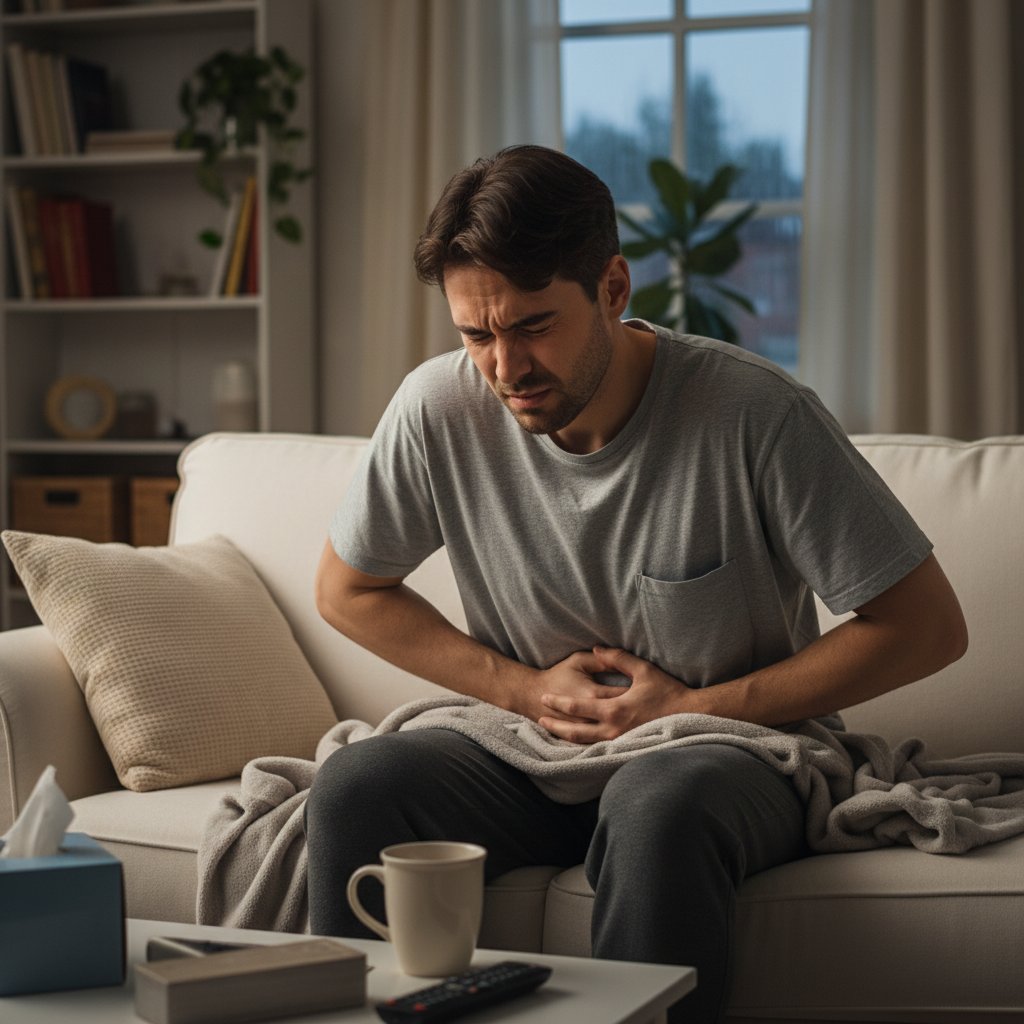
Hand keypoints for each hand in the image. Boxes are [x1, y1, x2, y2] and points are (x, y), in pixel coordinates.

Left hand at [538, 647, 694, 742]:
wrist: (690, 716)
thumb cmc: (667, 692)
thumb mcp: (643, 670)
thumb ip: (618, 658)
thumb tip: (597, 649)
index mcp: (615, 710)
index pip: (577, 708)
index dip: (558, 703)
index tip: (544, 698)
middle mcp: (613, 730)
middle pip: (575, 732)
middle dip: (555, 725)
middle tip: (540, 719)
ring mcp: (620, 743)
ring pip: (585, 744)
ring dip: (566, 738)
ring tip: (553, 732)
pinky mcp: (626, 749)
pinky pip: (599, 750)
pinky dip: (584, 746)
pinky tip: (577, 743)